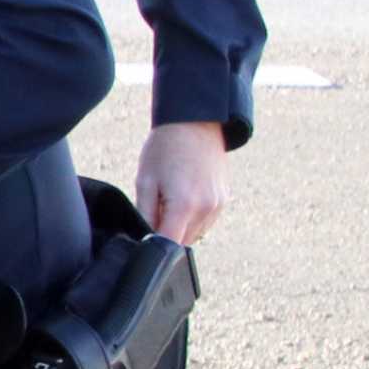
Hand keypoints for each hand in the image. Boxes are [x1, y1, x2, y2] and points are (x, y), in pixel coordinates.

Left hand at [133, 120, 227, 244]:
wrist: (195, 123)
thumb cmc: (165, 149)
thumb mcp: (145, 181)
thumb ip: (146, 214)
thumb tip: (145, 238)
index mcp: (185, 206)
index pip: (168, 245)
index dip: (153, 246)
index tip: (143, 236)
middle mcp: (207, 210)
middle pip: (182, 242)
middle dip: (166, 233)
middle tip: (155, 208)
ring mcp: (219, 206)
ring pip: (195, 234)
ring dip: (180, 226)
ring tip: (170, 197)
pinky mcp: (224, 200)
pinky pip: (205, 222)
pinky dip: (192, 218)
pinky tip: (184, 195)